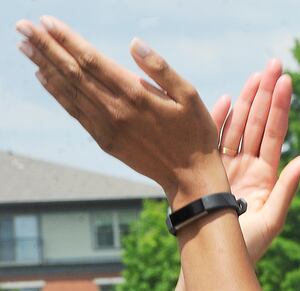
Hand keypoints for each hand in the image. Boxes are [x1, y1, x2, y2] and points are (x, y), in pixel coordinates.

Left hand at [19, 19, 226, 204]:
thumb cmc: (195, 135)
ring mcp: (107, 126)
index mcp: (135, 94)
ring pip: (68, 90)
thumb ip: (161, 69)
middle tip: (22, 27)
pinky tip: (43, 77)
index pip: (91, 60)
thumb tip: (134, 44)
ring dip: (44, 66)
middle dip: (45, 47)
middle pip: (72, 71)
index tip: (45, 21)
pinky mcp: (105, 140)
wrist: (191, 179)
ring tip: (24, 46)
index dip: (66, 39)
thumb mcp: (190, 97)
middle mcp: (115, 109)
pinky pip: (74, 111)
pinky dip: (56, 92)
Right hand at [212, 61, 299, 261]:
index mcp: (266, 176)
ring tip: (255, 75)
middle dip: (265, 94)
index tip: (286, 82)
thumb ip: (288, 188)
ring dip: (245, 100)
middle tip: (273, 65)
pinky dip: (218, 119)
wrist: (214, 260)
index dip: (280, 107)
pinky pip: (212, 140)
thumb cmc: (245, 248)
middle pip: (257, 123)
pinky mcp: (206, 170)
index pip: (274, 134)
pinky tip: (226, 99)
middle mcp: (247, 167)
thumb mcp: (273, 219)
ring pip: (237, 126)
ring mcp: (226, 166)